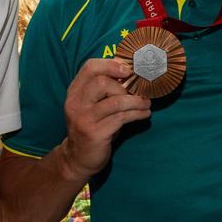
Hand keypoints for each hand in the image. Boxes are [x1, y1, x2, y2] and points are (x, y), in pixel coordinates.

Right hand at [60, 58, 150, 179]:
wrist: (79, 157)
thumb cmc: (92, 126)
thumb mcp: (92, 105)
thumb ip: (104, 89)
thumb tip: (130, 71)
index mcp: (75, 92)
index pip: (89, 67)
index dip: (111, 64)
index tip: (129, 70)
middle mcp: (76, 103)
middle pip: (101, 82)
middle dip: (125, 87)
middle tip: (138, 93)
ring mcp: (84, 119)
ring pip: (115, 101)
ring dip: (136, 101)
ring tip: (146, 104)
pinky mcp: (95, 133)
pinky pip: (121, 118)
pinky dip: (136, 114)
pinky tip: (144, 114)